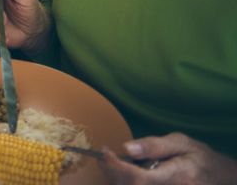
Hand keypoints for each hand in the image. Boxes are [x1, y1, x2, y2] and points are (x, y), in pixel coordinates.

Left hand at [102, 134, 236, 183]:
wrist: (217, 175)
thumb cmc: (197, 156)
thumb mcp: (179, 142)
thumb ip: (153, 145)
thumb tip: (126, 148)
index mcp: (178, 175)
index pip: (140, 178)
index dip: (117, 167)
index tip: (105, 153)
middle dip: (113, 172)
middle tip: (106, 156)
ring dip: (117, 178)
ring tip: (116, 162)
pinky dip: (127, 182)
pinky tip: (128, 172)